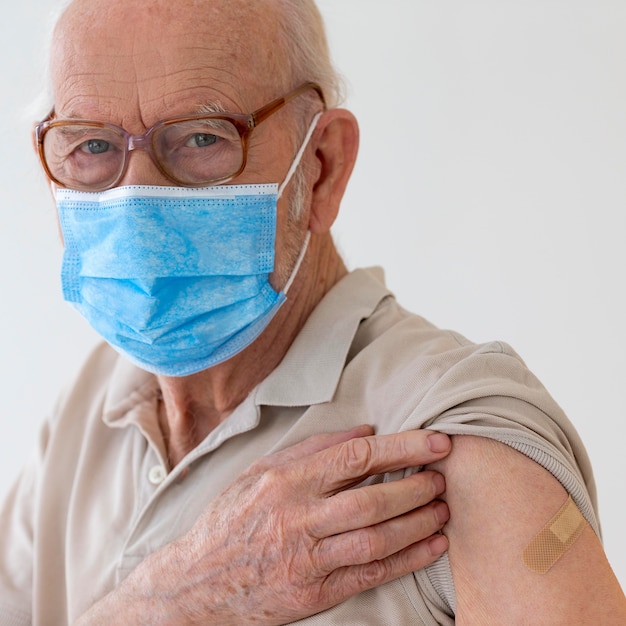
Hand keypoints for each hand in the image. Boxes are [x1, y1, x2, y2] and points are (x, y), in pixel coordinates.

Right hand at [79, 426, 449, 624]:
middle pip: (373, 500)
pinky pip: (371, 574)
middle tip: (443, 475)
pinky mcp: (314, 593)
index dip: (403, 447)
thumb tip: (365, 431)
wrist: (197, 583)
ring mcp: (307, 560)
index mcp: (285, 481)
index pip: (357, 458)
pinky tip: (431, 545)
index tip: (436, 441)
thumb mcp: (260, 470)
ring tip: (442, 507)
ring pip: (377, 539)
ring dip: (418, 522)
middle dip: (417, 485)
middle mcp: (298, 519)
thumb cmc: (231, 518)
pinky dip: (407, 559)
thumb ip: (313, 447)